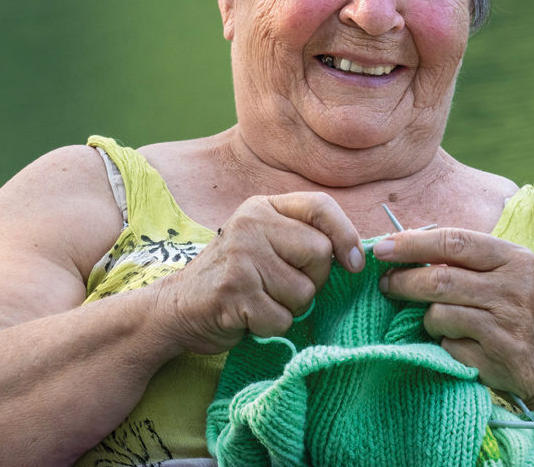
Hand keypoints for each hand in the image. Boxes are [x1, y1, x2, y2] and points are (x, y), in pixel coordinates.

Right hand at [156, 192, 363, 354]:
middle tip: (282, 287)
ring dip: (289, 308)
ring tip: (261, 301)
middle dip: (312, 281)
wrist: (177, 307)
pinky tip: (249, 317)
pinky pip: (281, 318)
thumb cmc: (235, 277)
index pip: (321, 206)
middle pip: (319, 253)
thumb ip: (301, 238)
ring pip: (304, 292)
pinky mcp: (234, 292)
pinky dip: (271, 327)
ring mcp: (241, 257)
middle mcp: (251, 224)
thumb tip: (357, 255)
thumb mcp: (264, 242)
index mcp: (262, 207)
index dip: (346, 235)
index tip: (354, 263)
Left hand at [373, 228, 533, 407]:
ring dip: (426, 319)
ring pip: (439, 313)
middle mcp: (514, 287)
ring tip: (435, 322)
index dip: (412, 243)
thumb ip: (471, 261)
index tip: (383, 248)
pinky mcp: (500, 357)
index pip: (455, 240)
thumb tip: (410, 244)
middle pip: (439, 278)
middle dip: (403, 282)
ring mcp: (507, 324)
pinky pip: (449, 346)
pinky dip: (445, 345)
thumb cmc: (533, 315)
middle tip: (385, 285)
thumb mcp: (514, 277)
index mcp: (515, 259)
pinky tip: (461, 346)